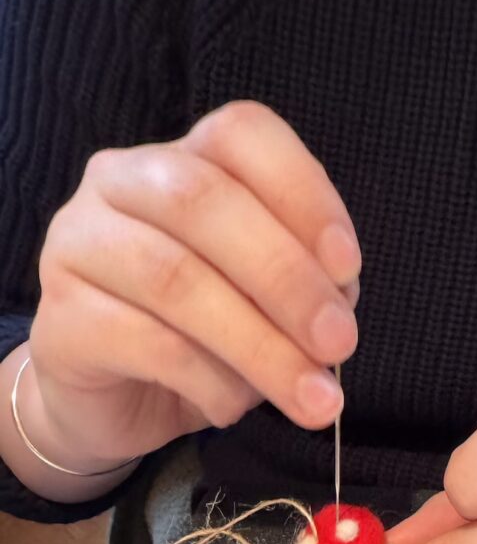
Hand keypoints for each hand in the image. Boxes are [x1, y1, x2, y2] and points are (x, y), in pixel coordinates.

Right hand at [26, 101, 359, 473]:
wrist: (115, 401)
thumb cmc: (203, 337)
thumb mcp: (266, 303)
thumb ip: (303, 283)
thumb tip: (338, 300)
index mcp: (183, 158)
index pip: (241, 134)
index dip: (303, 194)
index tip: (349, 268)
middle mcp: (120, 182)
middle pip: (205, 201)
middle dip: (287, 278)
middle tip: (338, 343)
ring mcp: (79, 244)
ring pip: (176, 278)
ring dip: (260, 344)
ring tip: (310, 397)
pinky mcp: (60, 319)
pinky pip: (146, 343)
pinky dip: (209, 381)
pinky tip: (235, 408)